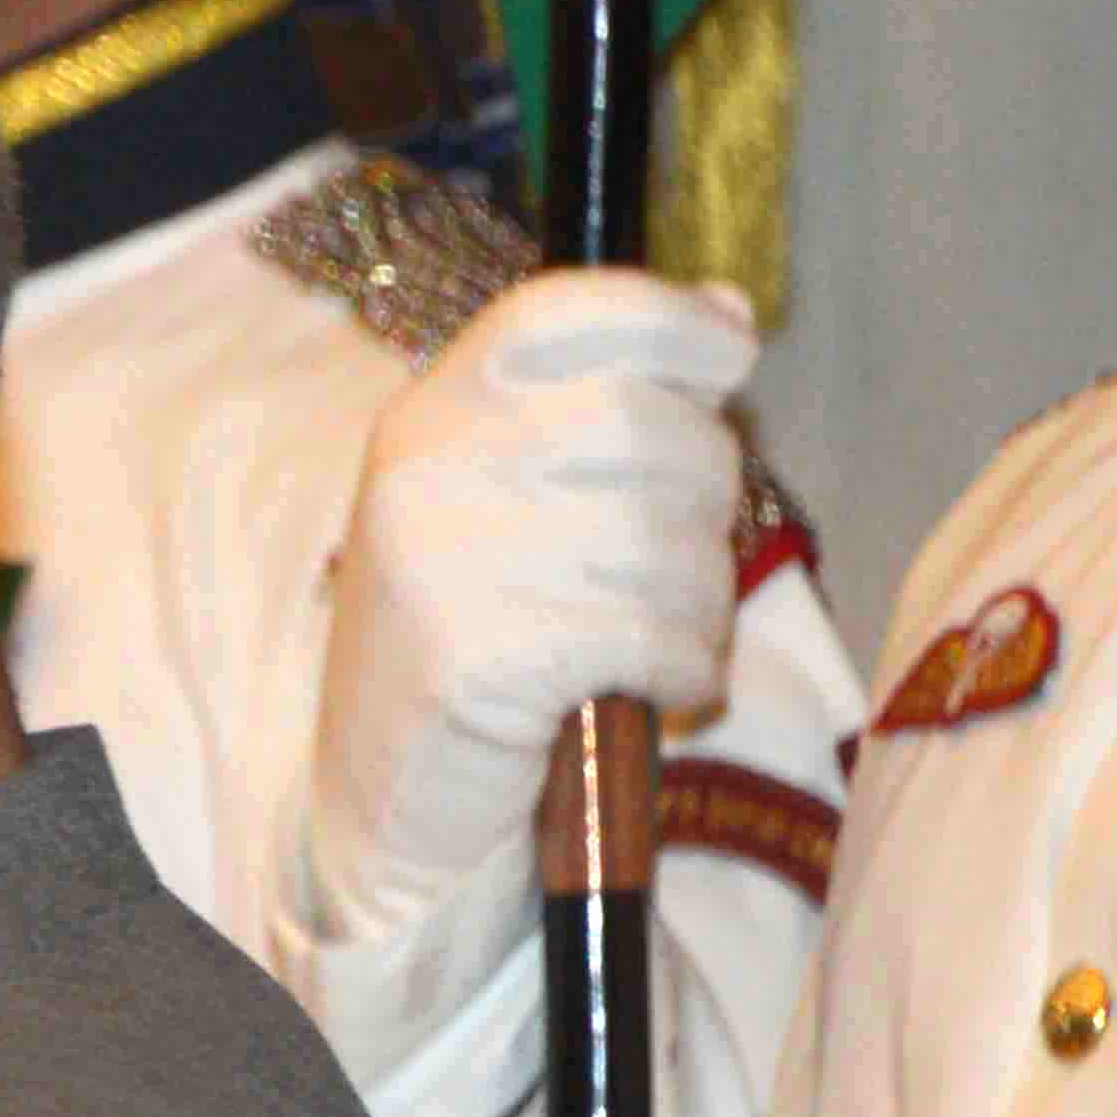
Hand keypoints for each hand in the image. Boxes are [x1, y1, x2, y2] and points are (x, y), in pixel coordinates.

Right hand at [299, 265, 756, 1059]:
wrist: (388, 806)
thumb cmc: (475, 641)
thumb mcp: (508, 497)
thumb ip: (599, 402)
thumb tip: (725, 313)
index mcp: (431, 412)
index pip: (568, 310)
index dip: (672, 324)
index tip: (728, 360)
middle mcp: (426, 467)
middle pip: (649, 425)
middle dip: (708, 495)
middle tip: (680, 562)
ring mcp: (444, 561)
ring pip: (665, 537)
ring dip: (703, 603)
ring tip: (661, 641)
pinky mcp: (479, 658)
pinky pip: (650, 633)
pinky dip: (685, 669)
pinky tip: (657, 689)